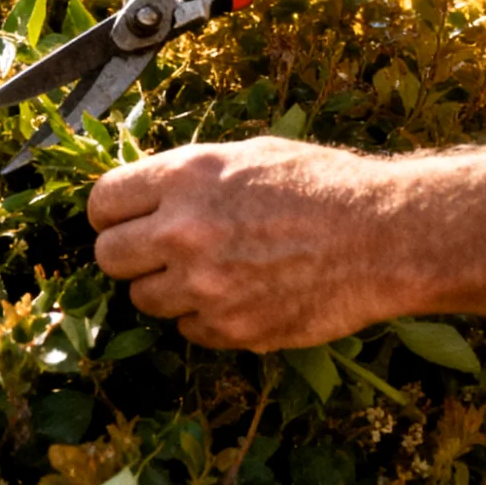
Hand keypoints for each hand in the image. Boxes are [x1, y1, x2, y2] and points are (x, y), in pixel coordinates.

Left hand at [90, 138, 404, 350]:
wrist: (382, 236)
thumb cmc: (321, 185)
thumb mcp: (247, 156)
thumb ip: (188, 178)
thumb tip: (146, 197)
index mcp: (186, 179)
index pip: (103, 202)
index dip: (110, 212)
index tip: (121, 218)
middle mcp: (184, 233)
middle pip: (109, 257)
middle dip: (128, 253)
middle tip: (157, 250)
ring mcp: (205, 287)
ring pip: (144, 299)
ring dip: (167, 288)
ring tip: (209, 271)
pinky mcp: (231, 329)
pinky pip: (189, 330)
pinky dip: (205, 317)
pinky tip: (240, 293)